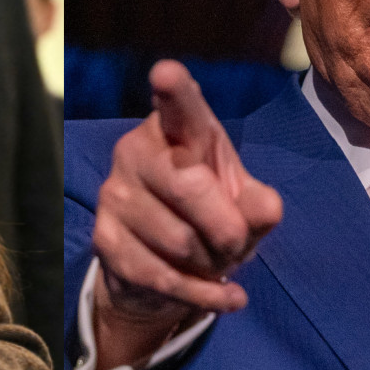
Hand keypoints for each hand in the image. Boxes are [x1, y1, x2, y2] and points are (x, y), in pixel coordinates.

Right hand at [90, 61, 282, 369]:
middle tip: (235, 244)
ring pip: (179, 240)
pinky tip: (226, 297)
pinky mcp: (105, 239)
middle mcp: (137, 151)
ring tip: (215, 262)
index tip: (167, 73)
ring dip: (213, 265)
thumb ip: (261, 206)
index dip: (174, 90)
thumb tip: (264, 210)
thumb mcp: (247, 206)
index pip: (179, 107)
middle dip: (227, 229)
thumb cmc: (211, 217)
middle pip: (189, 187)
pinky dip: (204, 295)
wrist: (163, 268)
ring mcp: (114, 194)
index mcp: (178, 129)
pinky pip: (164, 276)